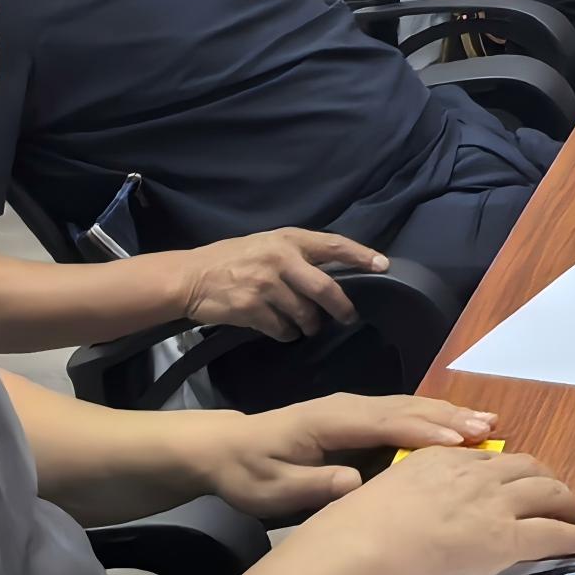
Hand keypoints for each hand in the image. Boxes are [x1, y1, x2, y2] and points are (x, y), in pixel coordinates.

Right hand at [177, 228, 382, 339]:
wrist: (190, 277)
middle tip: (349, 318)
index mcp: (288, 239)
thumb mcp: (267, 245)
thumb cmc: (233, 259)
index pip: (333, 245)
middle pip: (326, 289)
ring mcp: (265, 285)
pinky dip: (286, 334)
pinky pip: (282, 329)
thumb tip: (334, 273)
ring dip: (310, 325)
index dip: (360, 255)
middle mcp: (280, 259)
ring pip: (305, 314)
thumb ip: (297, 255)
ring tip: (307, 326)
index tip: (383, 265)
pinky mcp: (251, 309)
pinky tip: (281, 330)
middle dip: (342, 308)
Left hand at [192, 394, 504, 520]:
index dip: (422, 431)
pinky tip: (457, 425)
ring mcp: (354, 408)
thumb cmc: (249, 473)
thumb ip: (313, 485)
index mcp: (329, 421)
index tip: (458, 441)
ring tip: (487, 423)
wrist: (227, 449)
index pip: (384, 423)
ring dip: (448, 413)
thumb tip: (355, 481)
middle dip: (449, 417)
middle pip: (406, 408)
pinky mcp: (358, 416)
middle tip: (489, 428)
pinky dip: (434, 416)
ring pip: (409, 407)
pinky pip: (402, 413)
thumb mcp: (272, 489)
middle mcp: (348, 407)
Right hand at [291, 441, 574, 574]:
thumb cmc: (352, 538)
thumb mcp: (381, 500)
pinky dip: (573, 535)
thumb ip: (405, 503)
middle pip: (524, 467)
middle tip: (555, 494)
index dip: (507, 472)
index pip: (486, 460)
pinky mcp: (506, 537)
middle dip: (544, 479)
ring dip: (566, 502)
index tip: (514, 481)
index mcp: (436, 460)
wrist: (359, 553)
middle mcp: (470, 474)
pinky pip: (552, 532)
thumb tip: (411, 523)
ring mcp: (492, 503)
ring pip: (546, 492)